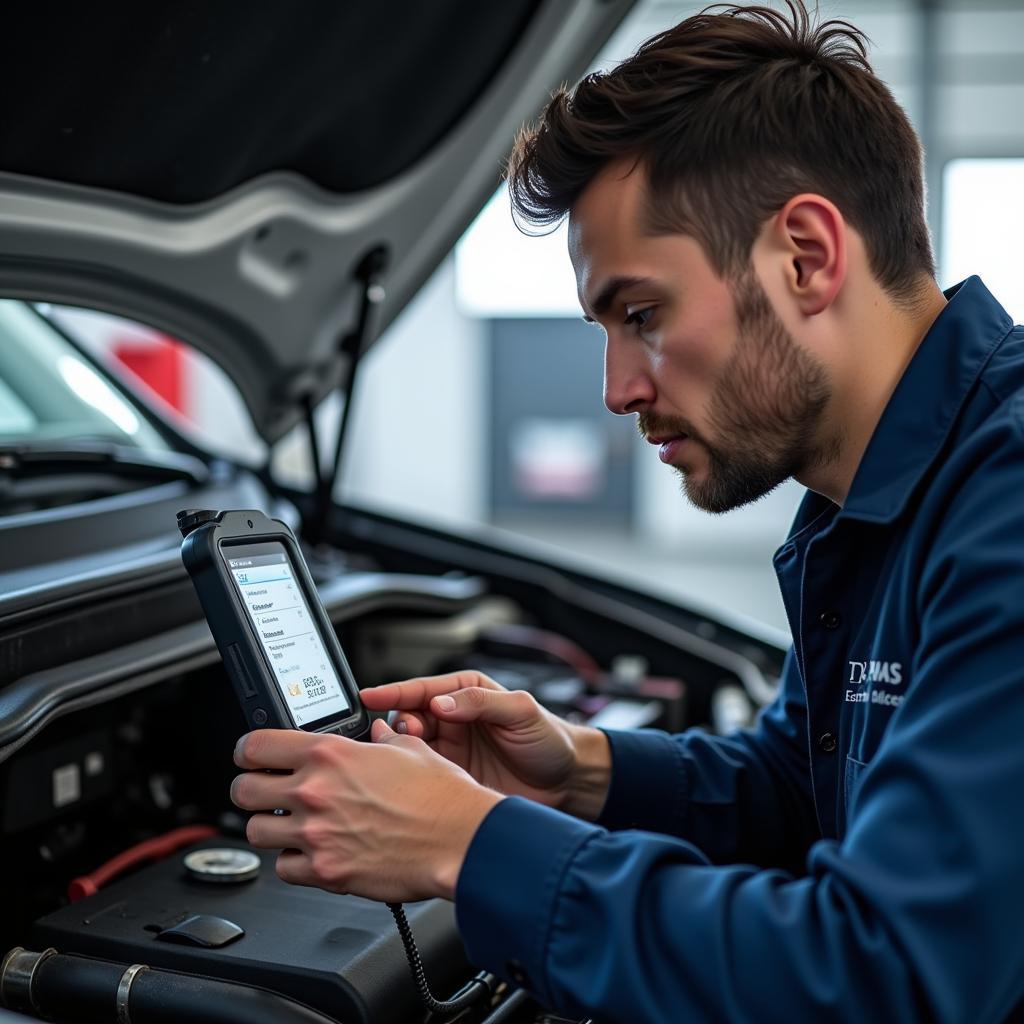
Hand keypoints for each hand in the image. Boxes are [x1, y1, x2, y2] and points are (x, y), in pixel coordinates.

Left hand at [231, 720, 501, 901]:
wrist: (460, 838)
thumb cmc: (441, 795)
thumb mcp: (409, 748)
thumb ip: (381, 739)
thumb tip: (376, 732)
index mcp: (331, 754)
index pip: (256, 746)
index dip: (248, 750)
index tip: (251, 756)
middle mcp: (315, 792)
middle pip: (244, 791)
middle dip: (251, 790)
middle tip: (265, 792)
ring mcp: (317, 835)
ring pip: (257, 832)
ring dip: (271, 827)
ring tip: (291, 824)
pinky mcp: (326, 872)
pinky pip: (285, 869)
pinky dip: (294, 862)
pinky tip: (313, 852)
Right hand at [360, 671, 610, 818]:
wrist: (569, 783)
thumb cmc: (550, 740)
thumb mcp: (520, 711)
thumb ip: (481, 702)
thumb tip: (442, 702)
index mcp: (466, 694)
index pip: (422, 689)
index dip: (393, 692)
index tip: (369, 696)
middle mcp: (453, 721)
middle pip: (408, 718)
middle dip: (397, 724)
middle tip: (401, 735)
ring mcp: (450, 752)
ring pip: (409, 748)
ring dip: (400, 751)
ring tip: (402, 756)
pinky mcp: (450, 781)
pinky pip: (421, 775)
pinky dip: (409, 776)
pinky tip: (406, 780)